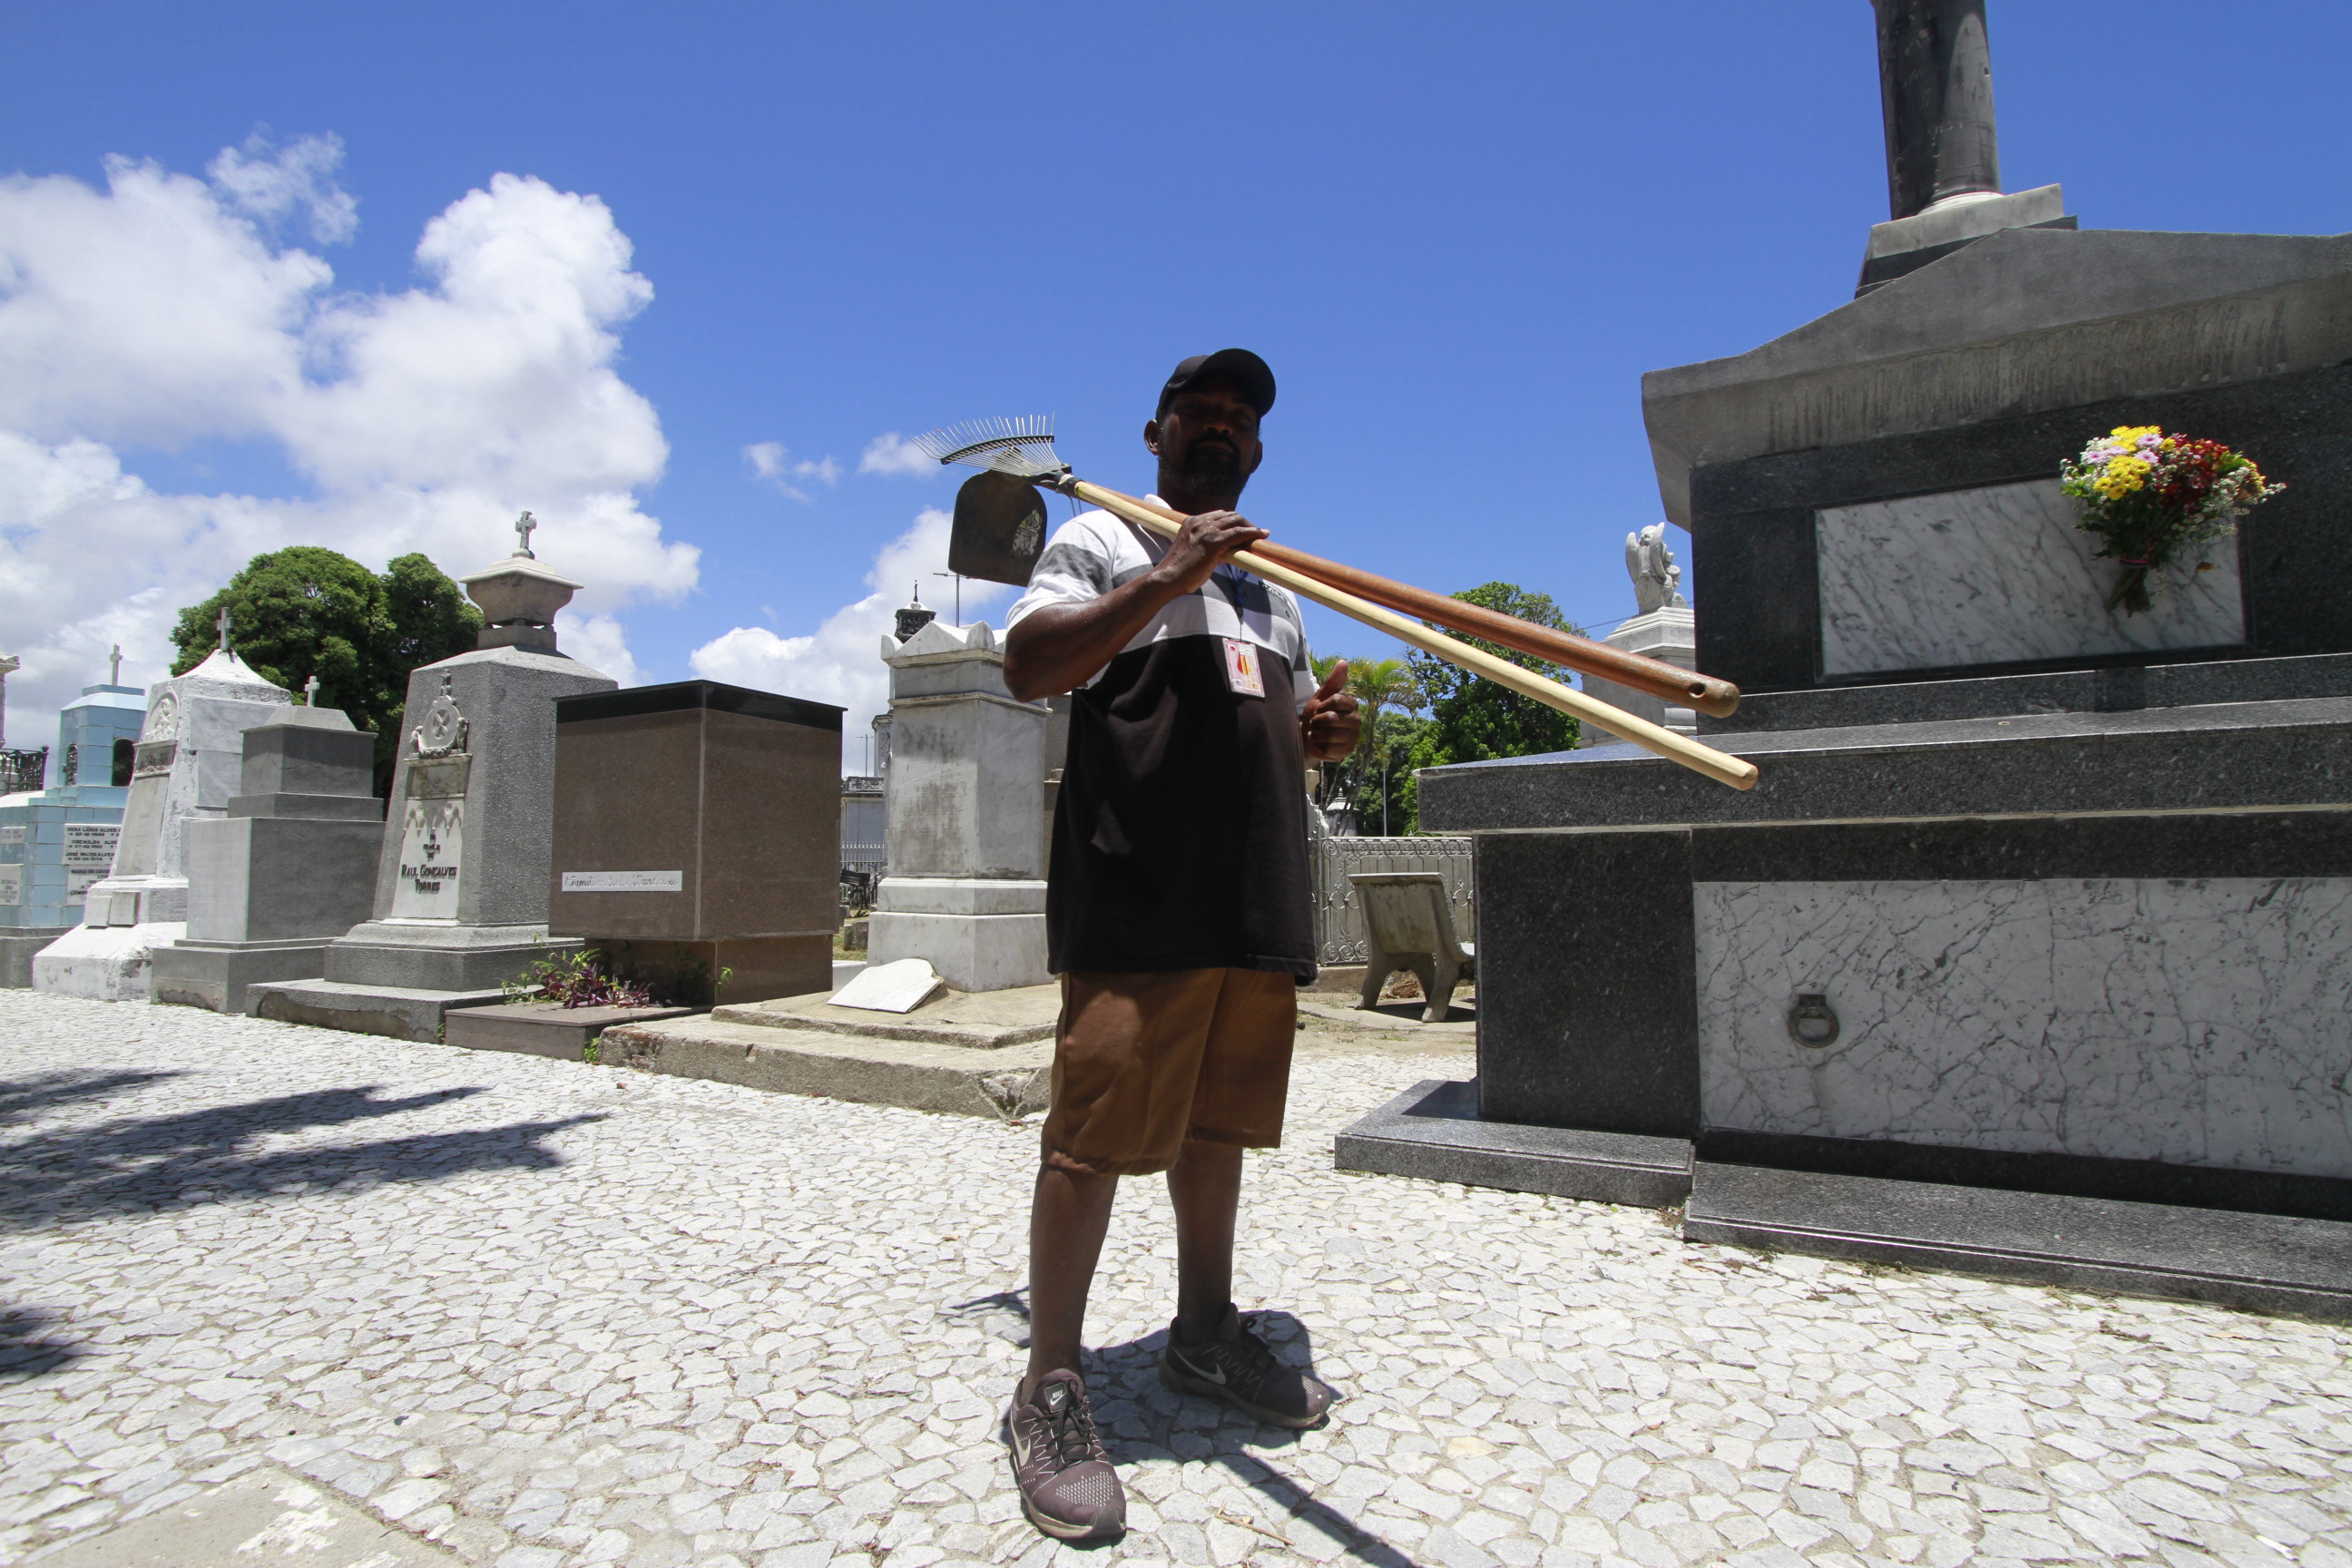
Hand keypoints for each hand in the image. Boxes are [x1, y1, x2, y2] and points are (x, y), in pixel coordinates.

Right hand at [1151, 509, 1267, 594]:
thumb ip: (1209, 548)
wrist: (1168, 578)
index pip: (1218, 515)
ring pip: (1235, 521)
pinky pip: (1238, 533)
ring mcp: (1206, 530)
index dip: (1233, 521)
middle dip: (1244, 522)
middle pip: (1229, 515)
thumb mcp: (1193, 552)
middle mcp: (1199, 522)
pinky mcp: (1213, 541)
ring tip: (1260, 534)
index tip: (1243, 528)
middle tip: (1255, 532)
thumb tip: (1226, 552)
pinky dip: (1252, 533)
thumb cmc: (1180, 571)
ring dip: (1250, 527)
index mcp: (1191, 522)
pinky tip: (1260, 536)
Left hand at [1300, 660, 1360, 760]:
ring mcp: (1353, 737)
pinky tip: (1320, 744)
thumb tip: (1344, 661)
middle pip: (1332, 718)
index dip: (1322, 705)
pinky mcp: (1347, 751)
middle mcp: (1356, 720)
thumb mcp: (1321, 698)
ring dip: (1316, 734)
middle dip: (1317, 721)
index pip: (1337, 700)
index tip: (1319, 709)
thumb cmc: (1315, 716)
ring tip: (1317, 733)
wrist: (1308, 739)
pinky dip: (1319, 746)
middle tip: (1316, 723)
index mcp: (1352, 705)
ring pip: (1330, 734)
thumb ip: (1333, 682)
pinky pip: (1329, 748)